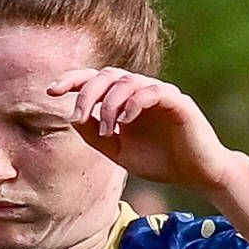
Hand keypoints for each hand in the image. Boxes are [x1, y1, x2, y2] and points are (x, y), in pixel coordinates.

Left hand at [46, 69, 238, 189]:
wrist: (197, 174)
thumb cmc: (160, 161)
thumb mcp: (119, 152)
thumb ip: (96, 136)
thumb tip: (75, 118)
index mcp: (125, 100)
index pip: (96, 79)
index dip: (73, 80)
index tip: (51, 91)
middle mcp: (141, 91)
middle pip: (108, 74)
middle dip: (87, 93)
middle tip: (78, 117)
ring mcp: (160, 93)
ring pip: (127, 81)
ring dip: (110, 104)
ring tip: (108, 130)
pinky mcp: (178, 102)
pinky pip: (152, 92)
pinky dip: (134, 103)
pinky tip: (126, 121)